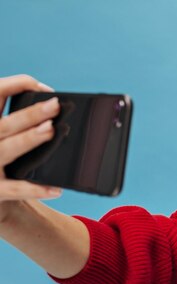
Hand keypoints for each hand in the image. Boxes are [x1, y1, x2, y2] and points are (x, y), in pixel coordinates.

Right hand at [0, 75, 61, 210]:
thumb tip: (55, 112)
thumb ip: (17, 123)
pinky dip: (35, 189)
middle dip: (30, 114)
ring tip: (51, 131)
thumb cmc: (1, 160)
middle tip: (55, 106)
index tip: (46, 90)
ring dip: (28, 139)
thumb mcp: (2, 134)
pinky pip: (14, 189)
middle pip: (4, 124)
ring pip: (6, 150)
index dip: (18, 85)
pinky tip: (56, 190)